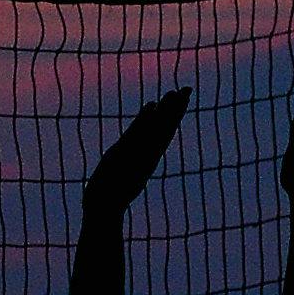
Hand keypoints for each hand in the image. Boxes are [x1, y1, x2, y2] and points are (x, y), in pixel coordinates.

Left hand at [83, 87, 192, 219]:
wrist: (105, 205)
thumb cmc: (115, 188)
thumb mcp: (128, 168)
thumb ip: (134, 155)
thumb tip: (139, 153)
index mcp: (149, 157)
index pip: (164, 132)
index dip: (173, 116)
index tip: (180, 98)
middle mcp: (148, 154)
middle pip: (166, 127)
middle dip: (176, 109)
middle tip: (187, 89)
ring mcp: (139, 154)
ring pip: (157, 129)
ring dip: (166, 111)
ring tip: (175, 93)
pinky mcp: (127, 155)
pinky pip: (140, 135)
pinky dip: (146, 121)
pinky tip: (152, 106)